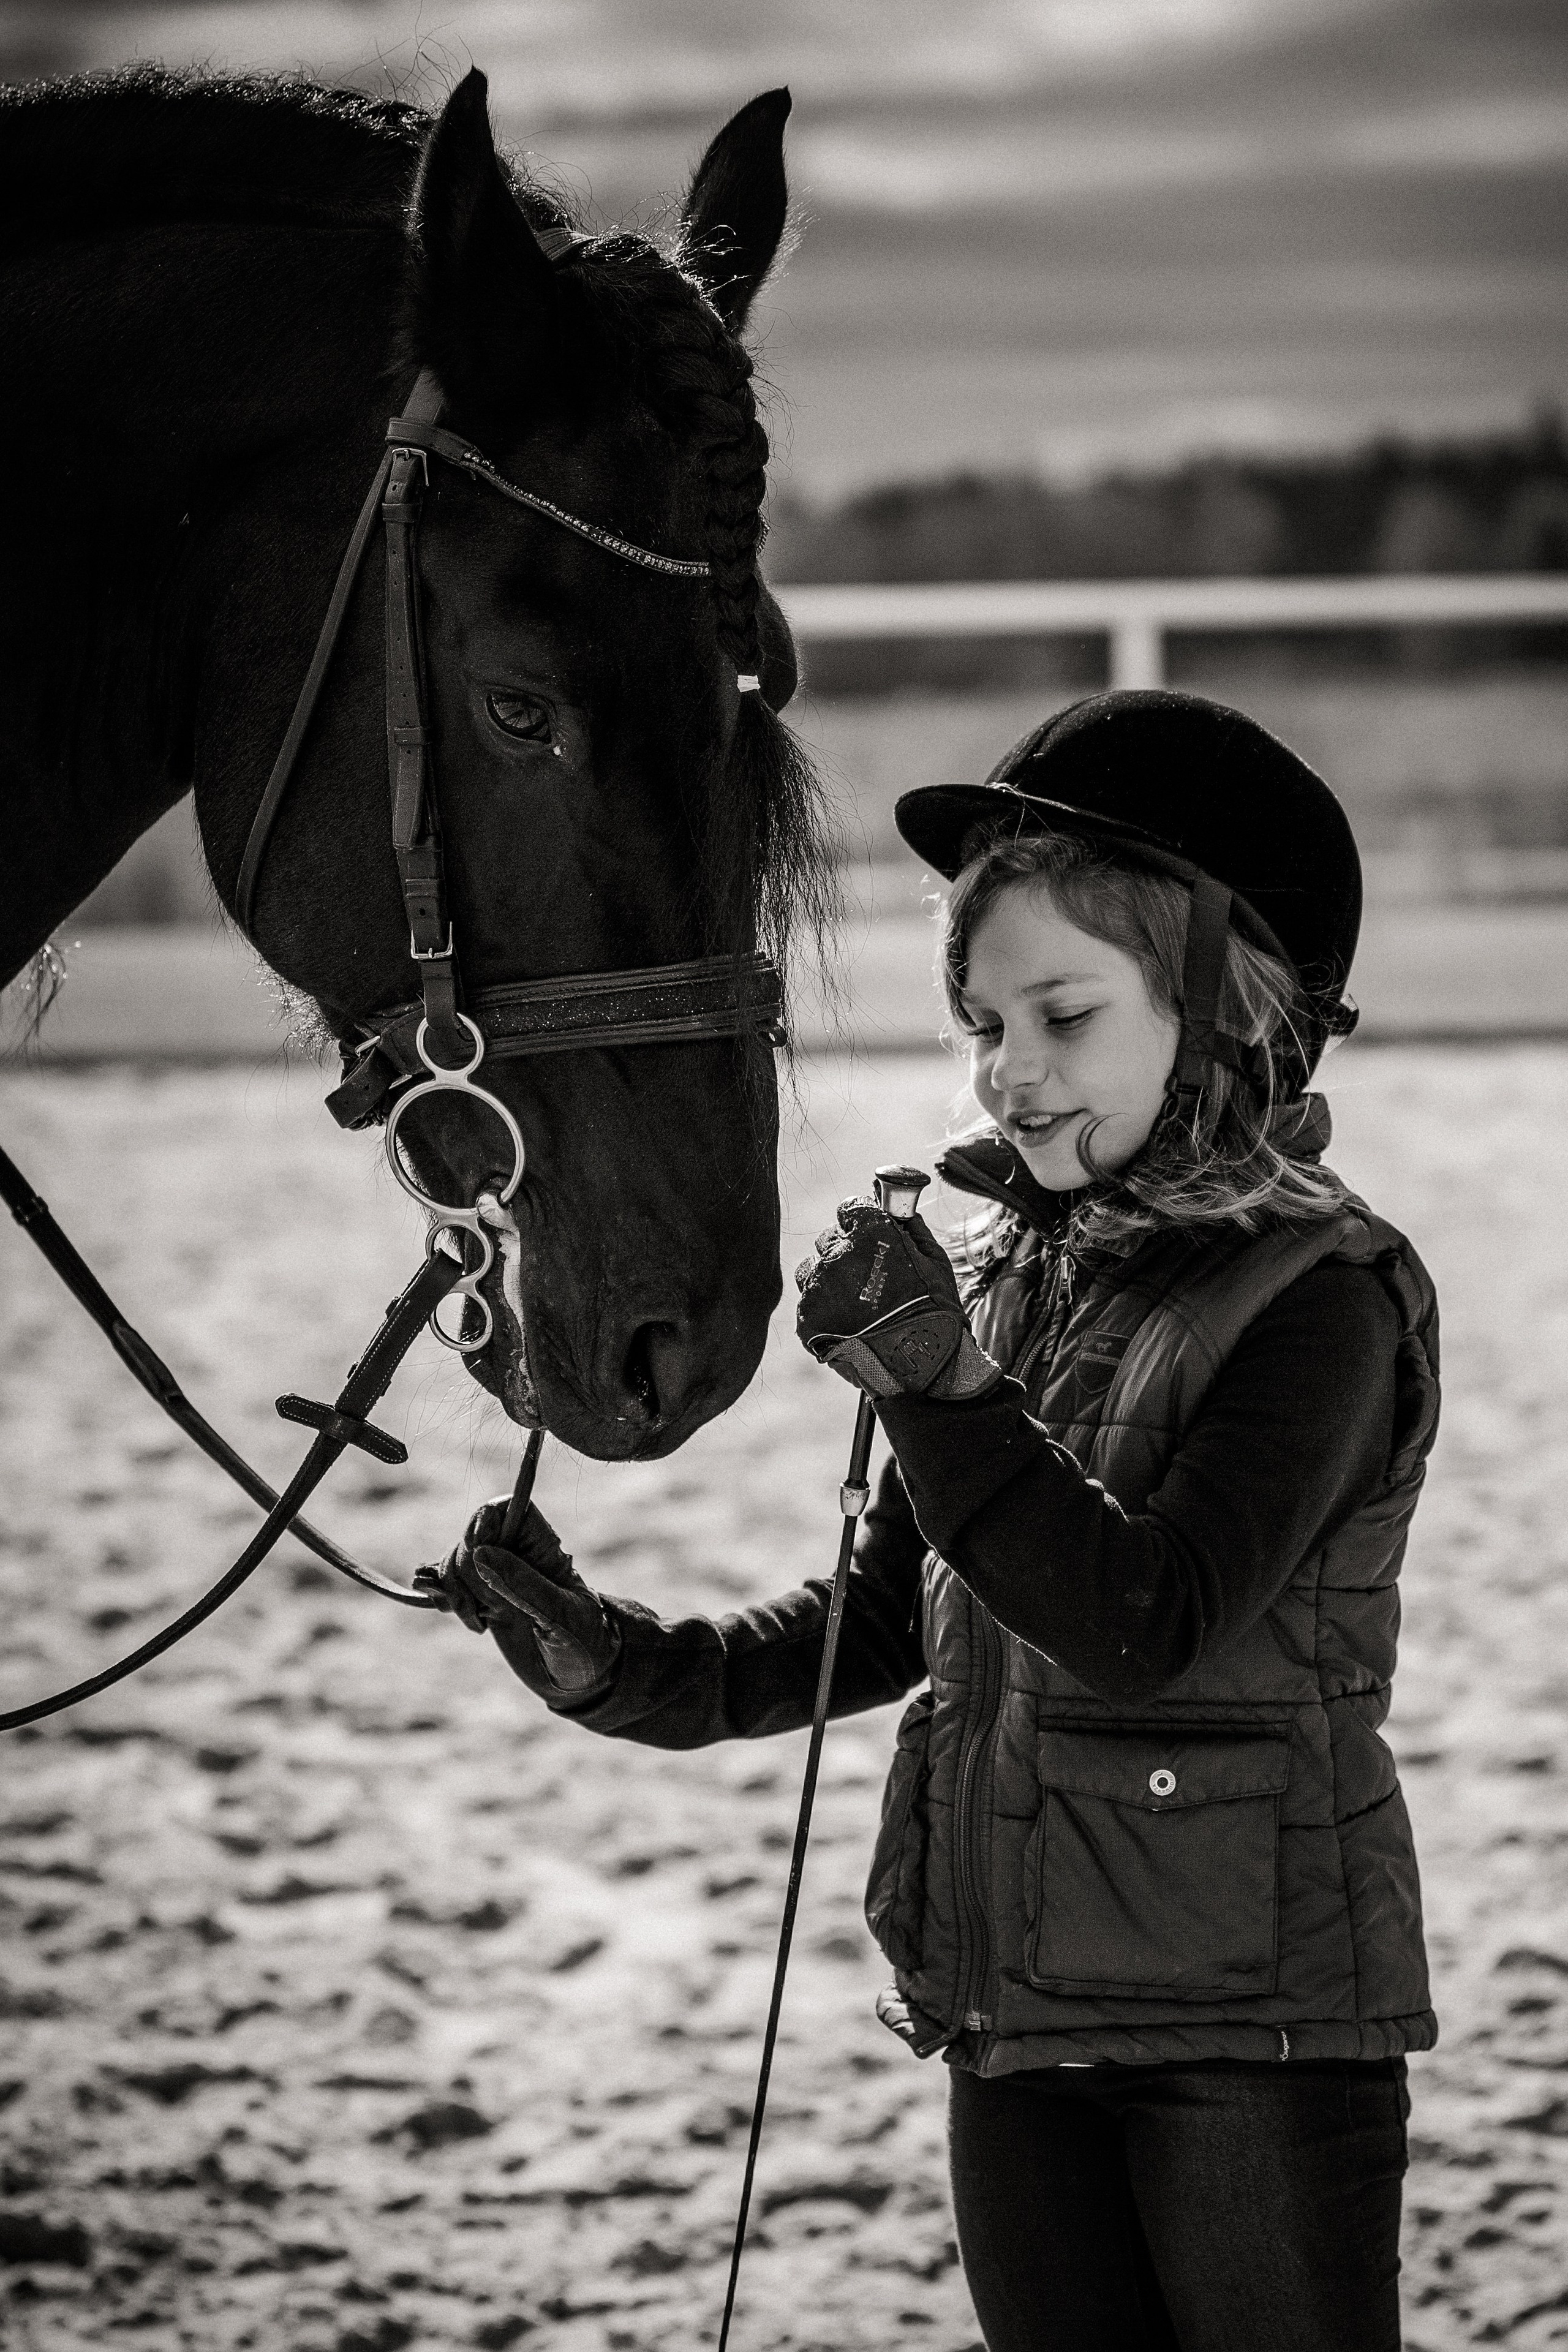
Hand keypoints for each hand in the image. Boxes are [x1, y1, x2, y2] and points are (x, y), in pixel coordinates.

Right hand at [416, 1498, 619, 1698]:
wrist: (579, 1676)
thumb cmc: (584, 1642)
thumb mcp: (562, 1617)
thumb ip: (525, 1586)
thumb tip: (481, 1553)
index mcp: (542, 1547)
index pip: (503, 1509)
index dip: (482, 1524)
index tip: (476, 1554)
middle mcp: (516, 1556)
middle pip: (469, 1540)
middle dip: (467, 1576)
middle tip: (494, 1611)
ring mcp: (495, 1578)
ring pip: (454, 1563)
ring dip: (452, 1592)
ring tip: (478, 1624)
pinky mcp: (479, 1600)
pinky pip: (446, 1584)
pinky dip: (435, 1593)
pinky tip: (441, 1605)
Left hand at [794, 1198, 1000, 1401]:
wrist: (919, 1367)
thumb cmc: (934, 1312)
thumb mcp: (936, 1262)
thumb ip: (913, 1228)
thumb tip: (900, 1210)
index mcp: (870, 1233)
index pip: (851, 1207)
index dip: (862, 1221)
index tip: (870, 1235)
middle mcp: (838, 1255)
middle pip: (831, 1239)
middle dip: (847, 1251)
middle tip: (868, 1277)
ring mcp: (818, 1288)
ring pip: (813, 1269)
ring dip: (829, 1279)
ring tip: (855, 1302)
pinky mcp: (807, 1319)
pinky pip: (807, 1302)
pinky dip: (822, 1309)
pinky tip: (847, 1322)